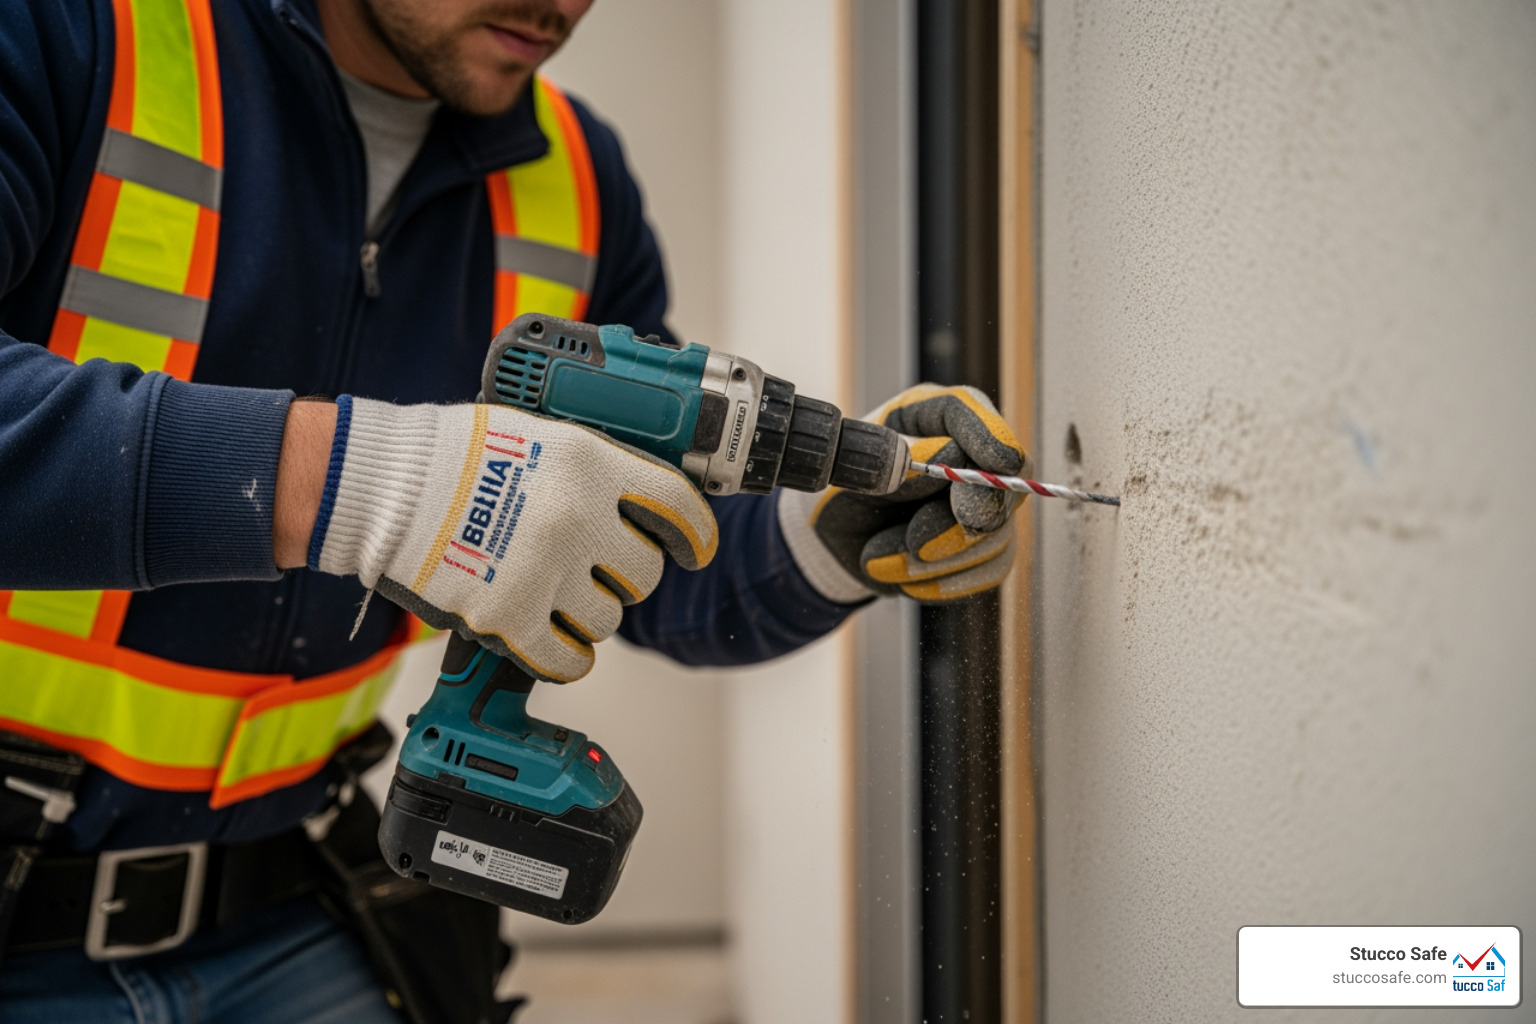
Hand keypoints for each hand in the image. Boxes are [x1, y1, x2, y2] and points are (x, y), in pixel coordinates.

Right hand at [310, 396, 716, 680]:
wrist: (384, 486)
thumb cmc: (453, 455)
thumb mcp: (541, 435)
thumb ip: (595, 467)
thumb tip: (640, 500)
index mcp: (590, 465)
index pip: (676, 504)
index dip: (696, 533)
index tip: (696, 549)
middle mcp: (576, 519)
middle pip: (644, 573)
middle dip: (626, 575)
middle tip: (595, 567)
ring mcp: (545, 572)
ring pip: (608, 619)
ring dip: (590, 613)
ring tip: (556, 594)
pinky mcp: (511, 618)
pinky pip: (569, 659)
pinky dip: (567, 657)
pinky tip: (555, 641)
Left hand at [779, 384, 1028, 602]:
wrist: (834, 540)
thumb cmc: (842, 491)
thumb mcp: (853, 475)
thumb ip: (895, 462)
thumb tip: (949, 456)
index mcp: (930, 416)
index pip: (970, 411)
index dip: (990, 435)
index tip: (999, 463)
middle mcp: (969, 454)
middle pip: (1001, 481)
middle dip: (960, 521)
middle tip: (917, 544)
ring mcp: (985, 500)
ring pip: (996, 534)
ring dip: (933, 560)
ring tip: (876, 559)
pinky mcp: (987, 544)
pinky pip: (991, 569)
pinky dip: (942, 582)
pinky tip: (900, 577)